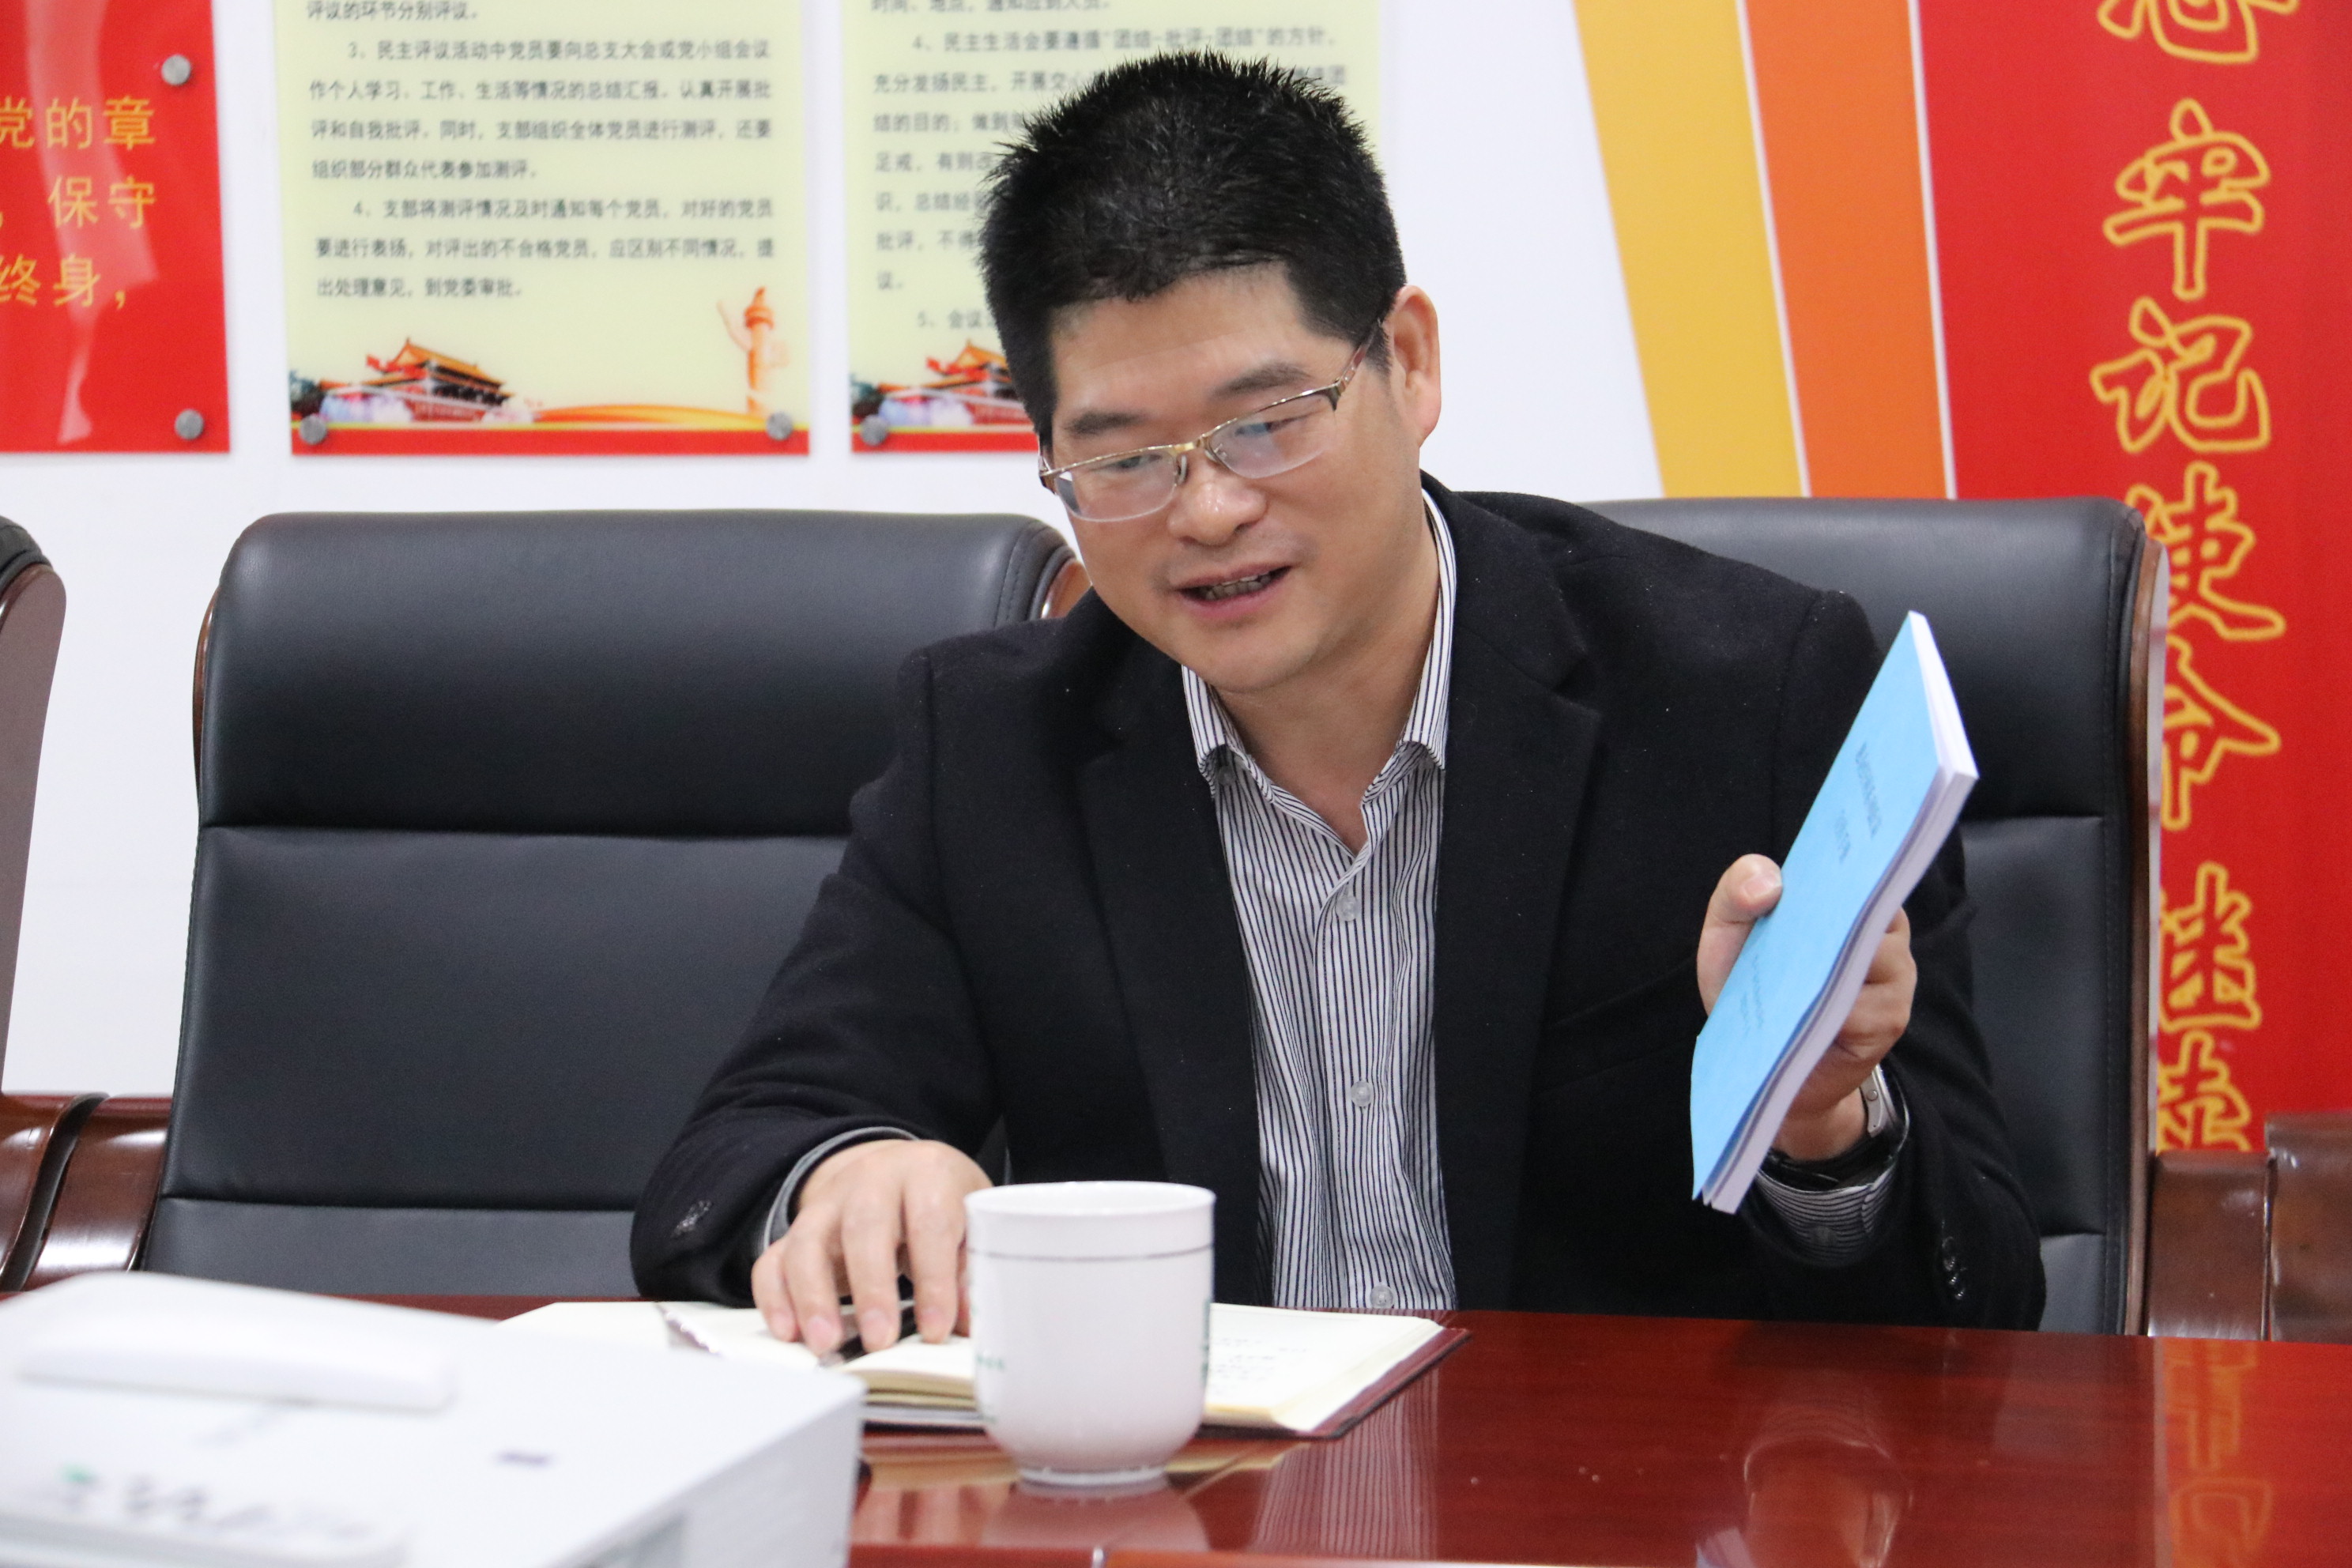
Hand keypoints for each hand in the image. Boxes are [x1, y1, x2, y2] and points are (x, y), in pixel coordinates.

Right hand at [750, 1138, 991, 1353]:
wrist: (900, 1169)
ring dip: (814, 1297)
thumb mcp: (970, 1220)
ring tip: (826, 1344)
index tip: (936, 1330)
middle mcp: (871, 1180)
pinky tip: (788, 1333)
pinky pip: (773, 1260)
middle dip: (871, 1289)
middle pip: (864, 1227)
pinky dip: (775, 1297)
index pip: (930, 1223)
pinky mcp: (797, 1229)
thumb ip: (968, 1268)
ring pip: (808, 1242)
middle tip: (879, 1341)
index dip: (934, 1280)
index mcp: (927, 1173)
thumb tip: (968, 1324)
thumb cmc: (943, 1201)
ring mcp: (827, 1203)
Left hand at [1696, 853, 1915, 1161]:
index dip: (1846, 858)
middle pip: (1870, 910)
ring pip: (1871, 956)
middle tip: (1794, 913)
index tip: (1826, 853)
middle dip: (1831, 911)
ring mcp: (1894, 978)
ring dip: (1827, 962)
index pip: (1861, 867)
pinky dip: (1831, 1006)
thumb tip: (1768, 882)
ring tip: (1789, 968)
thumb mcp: (1728, 933)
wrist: (1761, 1061)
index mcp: (1851, 901)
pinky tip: (1801, 1010)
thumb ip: (1738, 892)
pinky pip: (1865, 1007)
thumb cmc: (1750, 986)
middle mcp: (1884, 934)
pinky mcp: (1889, 1021)